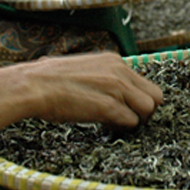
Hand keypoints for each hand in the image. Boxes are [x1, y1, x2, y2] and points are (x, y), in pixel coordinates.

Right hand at [19, 52, 163, 127]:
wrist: (33, 85)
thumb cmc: (51, 80)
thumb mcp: (85, 68)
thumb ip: (104, 76)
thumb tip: (113, 92)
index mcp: (114, 61)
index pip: (146, 82)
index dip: (139, 98)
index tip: (127, 107)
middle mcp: (120, 71)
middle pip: (156, 96)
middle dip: (145, 111)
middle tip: (128, 119)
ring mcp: (116, 88)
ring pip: (148, 109)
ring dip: (136, 120)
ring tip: (116, 123)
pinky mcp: (108, 106)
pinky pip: (131, 122)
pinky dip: (121, 128)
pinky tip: (105, 126)